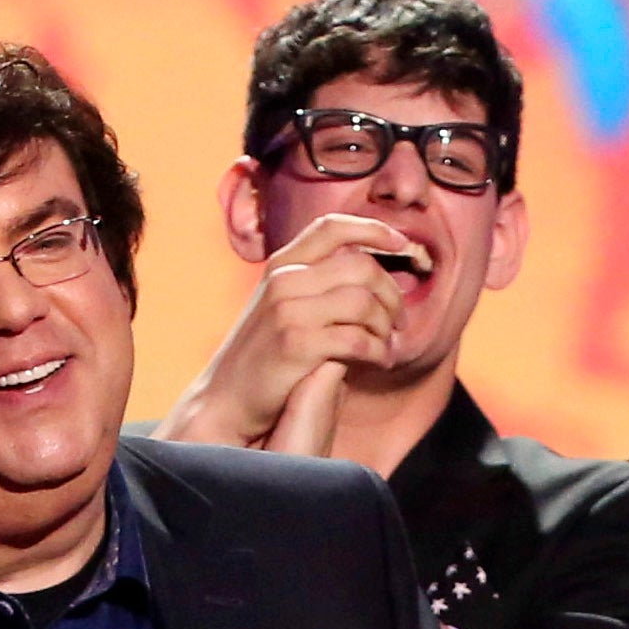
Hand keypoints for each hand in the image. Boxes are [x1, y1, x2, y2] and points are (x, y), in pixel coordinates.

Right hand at [154, 214, 414, 452]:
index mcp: (282, 266)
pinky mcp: (296, 344)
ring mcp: (288, 311)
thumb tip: (373, 276)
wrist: (226, 401)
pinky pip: (357, 339)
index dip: (372, 229)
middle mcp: (283, 281)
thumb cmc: (264, 358)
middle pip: (361, 266)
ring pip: (364, 301)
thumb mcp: (281, 308)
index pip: (333, 228)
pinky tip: (380, 362)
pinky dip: (378, 351)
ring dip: (386, 326)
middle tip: (400, 321)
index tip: (402, 242)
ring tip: (388, 346)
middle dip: (392, 294)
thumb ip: (316, 286)